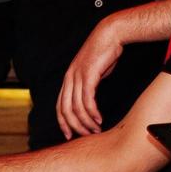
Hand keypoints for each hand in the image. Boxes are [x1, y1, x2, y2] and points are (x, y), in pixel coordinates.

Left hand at [56, 16, 122, 139]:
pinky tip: (99, 120)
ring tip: (95, 130)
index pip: (59, 106)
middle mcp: (69, 78)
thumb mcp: (93, 73)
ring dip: (86, 122)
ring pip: (76, 107)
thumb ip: (89, 87)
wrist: (110, 34)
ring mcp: (77, 76)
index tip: (70, 135)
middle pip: (65, 110)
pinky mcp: (88, 74)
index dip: (63, 123)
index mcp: (68, 79)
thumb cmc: (104, 53)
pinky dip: (92, 113)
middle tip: (86, 136)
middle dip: (75, 127)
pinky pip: (87, 99)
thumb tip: (90, 101)